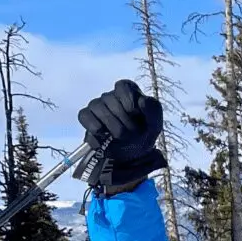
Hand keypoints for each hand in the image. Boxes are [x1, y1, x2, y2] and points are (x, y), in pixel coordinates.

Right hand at [76, 80, 165, 194]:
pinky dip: (96, 128)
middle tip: (132, 132)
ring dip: (113, 127)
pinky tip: (105, 136)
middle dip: (125, 120)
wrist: (131, 155)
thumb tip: (142, 100)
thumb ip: (153, 110)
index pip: (123, 85)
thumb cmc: (143, 134)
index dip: (129, 100)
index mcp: (129, 93)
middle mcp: (111, 96)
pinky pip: (85, 116)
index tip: (135, 113)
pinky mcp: (86, 117)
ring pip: (98, 107)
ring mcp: (96, 106)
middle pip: (111, 99)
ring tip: (120, 136)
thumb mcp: (155, 124)